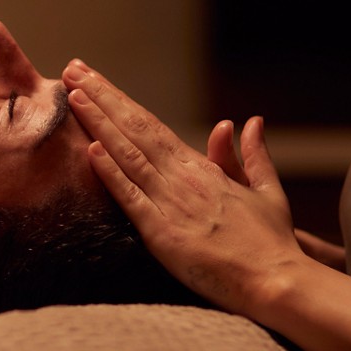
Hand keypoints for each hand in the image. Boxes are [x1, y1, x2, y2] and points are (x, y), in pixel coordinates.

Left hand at [62, 59, 304, 314]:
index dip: (121, 102)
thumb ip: (252, 156)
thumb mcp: (267, 191)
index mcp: (202, 169)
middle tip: (72, 69)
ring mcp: (171, 203)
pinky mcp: (162, 233)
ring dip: (99, 123)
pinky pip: (131, 198)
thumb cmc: (272, 243)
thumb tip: (250, 122)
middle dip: (102, 98)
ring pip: (128, 155)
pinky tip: (91, 149)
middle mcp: (183, 178)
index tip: (95, 81)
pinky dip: (111, 172)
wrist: (278, 281)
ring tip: (74, 94)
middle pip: (135, 129)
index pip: (152, 126)